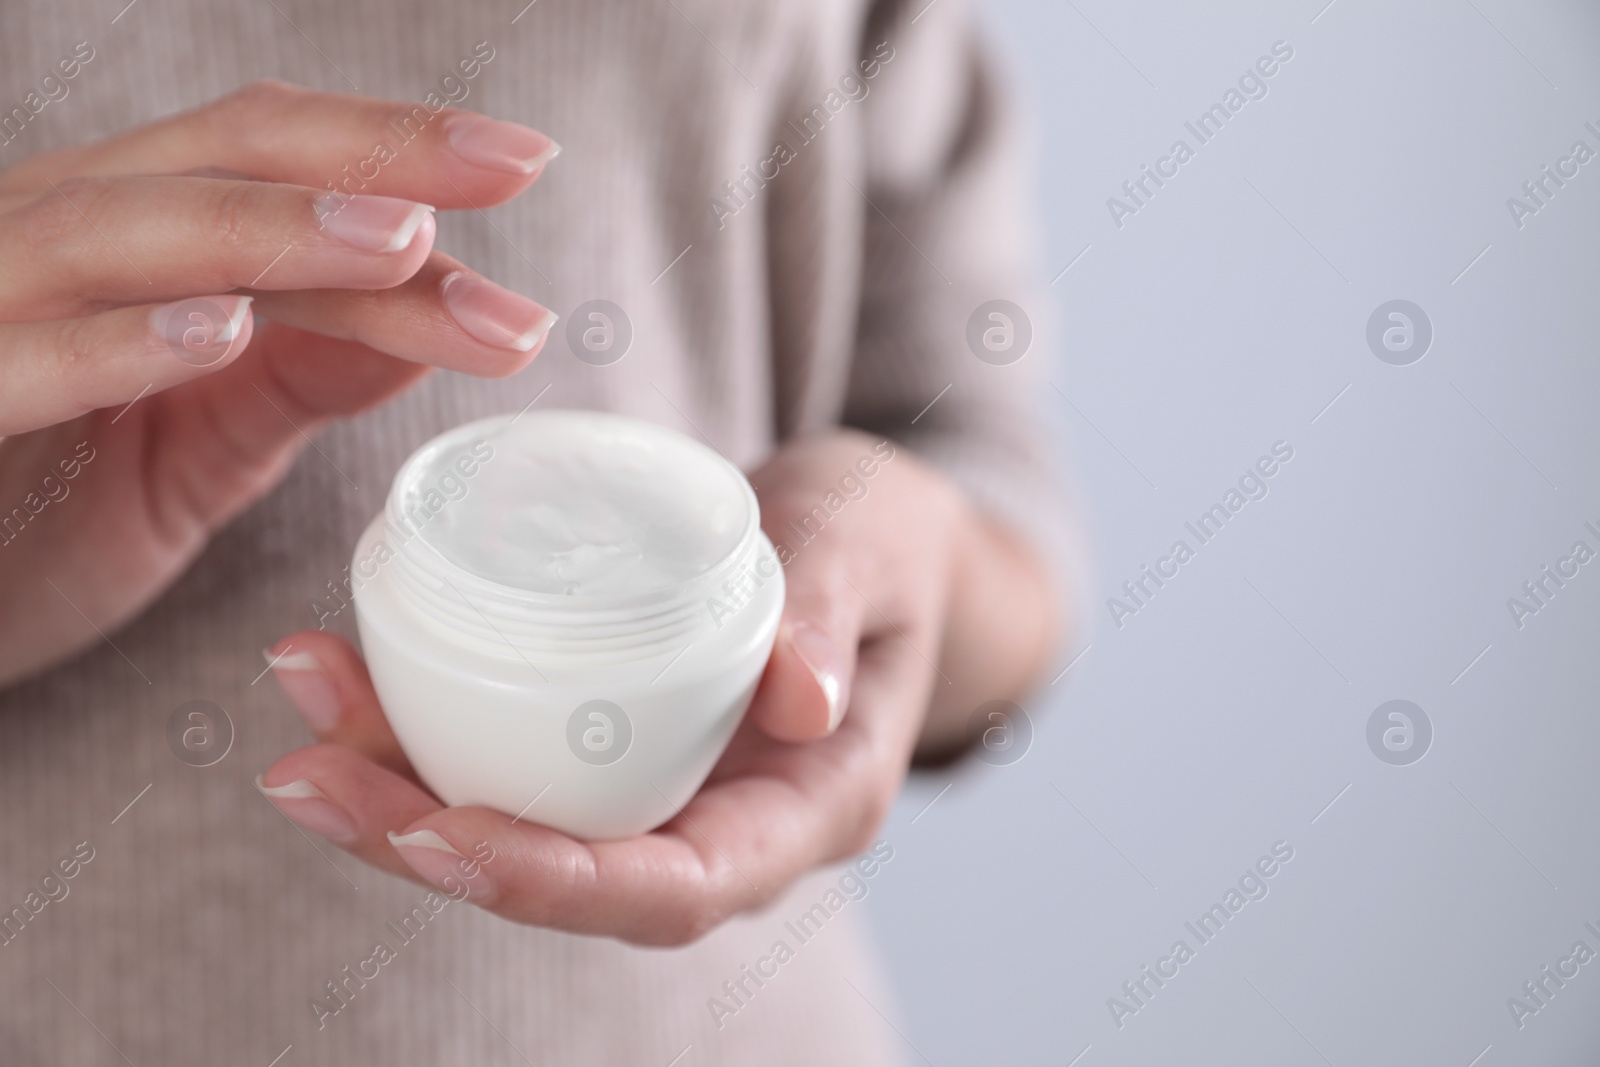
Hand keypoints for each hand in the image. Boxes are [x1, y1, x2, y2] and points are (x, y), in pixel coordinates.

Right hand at [0, 81, 560, 685]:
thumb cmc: (46, 516)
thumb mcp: (207, 443)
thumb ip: (307, 375)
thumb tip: (445, 312)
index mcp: (123, 239)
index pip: (265, 151)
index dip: (393, 144)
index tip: (526, 160)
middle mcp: (45, 240)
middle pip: (215, 162)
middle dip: (368, 164)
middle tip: (505, 176)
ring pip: (118, 233)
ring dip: (267, 232)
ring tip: (397, 243)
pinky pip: (19, 361)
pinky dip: (117, 343)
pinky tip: (222, 331)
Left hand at [259, 430, 1058, 943]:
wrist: (873, 542)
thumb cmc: (883, 541)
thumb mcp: (872, 542)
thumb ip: (835, 606)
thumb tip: (800, 701)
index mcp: (806, 808)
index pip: (676, 886)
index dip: (554, 882)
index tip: (439, 834)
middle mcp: (726, 825)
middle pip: (568, 881)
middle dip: (427, 846)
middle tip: (308, 777)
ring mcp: (665, 791)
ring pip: (522, 830)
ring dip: (396, 791)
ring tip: (298, 713)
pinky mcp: (615, 745)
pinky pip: (512, 762)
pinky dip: (422, 729)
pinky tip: (344, 676)